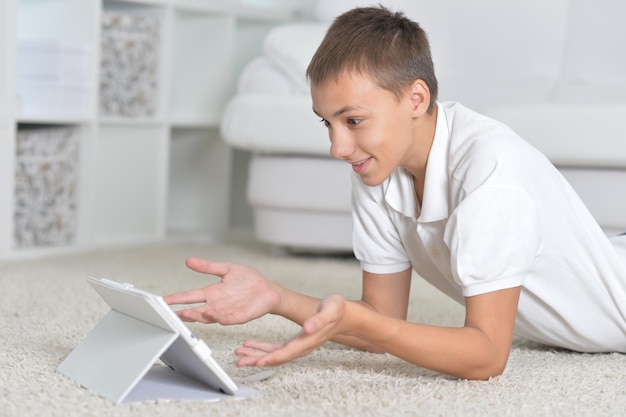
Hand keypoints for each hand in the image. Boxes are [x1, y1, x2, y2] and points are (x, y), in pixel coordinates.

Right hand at [163, 258, 281, 324]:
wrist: (267, 290)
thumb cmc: (249, 280)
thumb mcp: (227, 269)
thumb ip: (208, 267)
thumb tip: (189, 260)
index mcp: (212, 292)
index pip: (190, 296)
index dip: (176, 298)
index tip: (163, 300)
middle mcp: (216, 304)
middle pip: (195, 309)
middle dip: (182, 311)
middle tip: (169, 312)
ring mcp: (225, 312)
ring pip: (206, 316)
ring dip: (196, 316)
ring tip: (186, 313)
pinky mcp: (236, 317)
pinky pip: (224, 318)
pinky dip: (216, 317)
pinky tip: (209, 313)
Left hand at [234, 294, 347, 366]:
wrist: (342, 314)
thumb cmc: (337, 310)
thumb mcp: (330, 310)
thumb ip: (319, 320)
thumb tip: (308, 328)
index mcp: (308, 341)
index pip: (287, 353)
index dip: (271, 358)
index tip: (258, 361)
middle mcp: (302, 347)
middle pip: (277, 358)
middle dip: (257, 360)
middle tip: (240, 360)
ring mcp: (298, 346)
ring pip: (274, 355)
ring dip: (256, 355)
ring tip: (240, 353)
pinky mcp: (295, 342)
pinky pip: (276, 348)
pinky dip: (262, 348)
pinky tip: (250, 345)